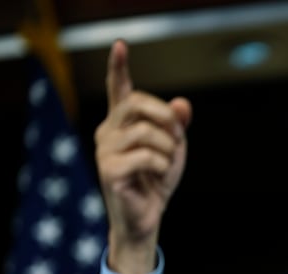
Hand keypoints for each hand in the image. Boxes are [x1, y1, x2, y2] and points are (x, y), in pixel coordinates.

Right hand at [95, 39, 191, 273]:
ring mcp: (105, 150)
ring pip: (145, 131)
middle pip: (137, 102)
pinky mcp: (109, 170)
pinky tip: (156, 176)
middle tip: (178, 135)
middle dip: (165, 115)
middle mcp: (108, 131)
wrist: (147, 216)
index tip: (121, 44)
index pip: (118, 89)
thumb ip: (177, 124)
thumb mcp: (174, 148)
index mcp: (122, 122)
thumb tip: (182, 103)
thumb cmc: (156, 180)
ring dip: (168, 146)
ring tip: (167, 163)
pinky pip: (145, 155)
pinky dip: (162, 165)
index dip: (119, 66)